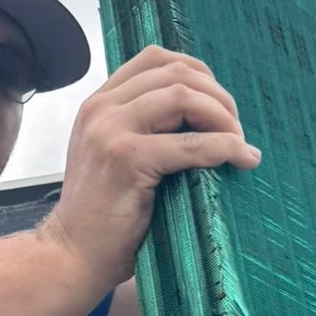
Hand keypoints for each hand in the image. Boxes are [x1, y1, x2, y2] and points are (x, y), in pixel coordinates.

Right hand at [39, 46, 258, 292]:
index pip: (156, 59)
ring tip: (240, 144)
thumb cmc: (103, 218)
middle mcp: (101, 109)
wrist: (72, 256)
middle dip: (218, 96)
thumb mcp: (116, 159)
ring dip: (223, 117)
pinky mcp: (127, 159)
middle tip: (238, 130)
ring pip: (184, 96)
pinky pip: (191, 143)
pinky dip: (225, 148)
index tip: (219, 106)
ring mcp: (110, 131)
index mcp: (100, 104)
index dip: (198, 73)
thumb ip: (144, 130)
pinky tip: (243, 160)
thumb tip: (206, 118)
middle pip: (176, 72)